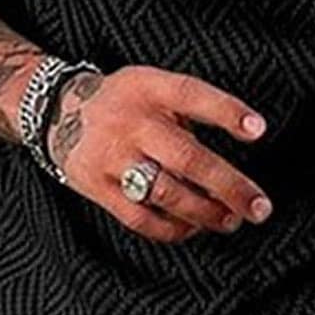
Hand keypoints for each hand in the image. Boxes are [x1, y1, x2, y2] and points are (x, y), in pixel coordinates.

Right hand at [44, 65, 272, 241]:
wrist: (56, 110)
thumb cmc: (123, 101)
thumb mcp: (151, 86)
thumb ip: (186, 112)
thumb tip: (229, 159)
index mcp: (148, 89)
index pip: (191, 95)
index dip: (226, 111)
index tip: (259, 130)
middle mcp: (130, 122)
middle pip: (186, 157)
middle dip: (229, 185)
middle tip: (259, 207)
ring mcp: (111, 156)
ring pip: (166, 193)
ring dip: (205, 212)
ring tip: (231, 220)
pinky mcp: (96, 187)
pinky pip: (140, 217)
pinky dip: (172, 228)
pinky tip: (193, 228)